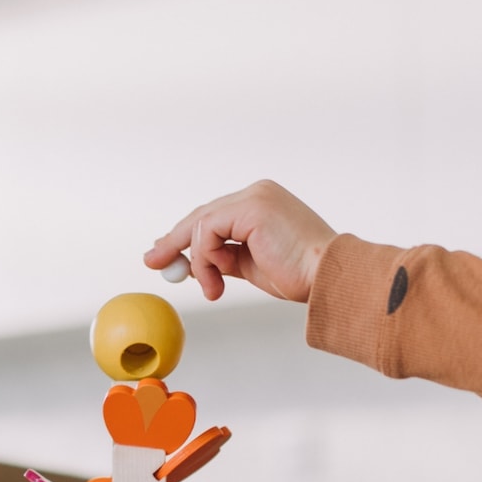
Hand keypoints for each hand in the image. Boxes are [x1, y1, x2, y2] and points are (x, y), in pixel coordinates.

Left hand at [144, 180, 337, 301]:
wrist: (328, 278)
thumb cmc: (301, 276)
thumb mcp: (252, 265)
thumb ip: (225, 257)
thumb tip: (194, 262)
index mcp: (262, 202)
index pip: (215, 215)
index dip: (186, 234)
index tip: (165, 252)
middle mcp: (258, 193)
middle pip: (203, 214)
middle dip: (174, 240)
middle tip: (153, 261)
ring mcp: (255, 196)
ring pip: (202, 224)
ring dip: (200, 262)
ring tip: (213, 288)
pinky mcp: (252, 208)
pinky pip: (208, 231)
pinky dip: (205, 258)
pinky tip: (218, 279)